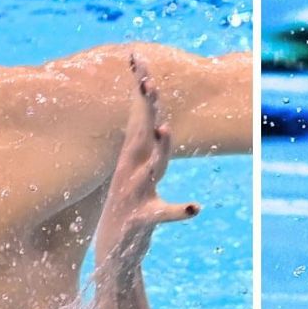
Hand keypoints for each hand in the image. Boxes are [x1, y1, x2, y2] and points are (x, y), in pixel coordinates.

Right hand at [95, 56, 199, 285]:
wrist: (114, 251)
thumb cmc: (131, 204)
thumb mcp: (138, 169)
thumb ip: (148, 140)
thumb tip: (154, 110)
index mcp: (132, 156)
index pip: (138, 115)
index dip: (139, 87)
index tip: (137, 57)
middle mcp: (130, 170)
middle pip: (141, 133)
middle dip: (144, 108)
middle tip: (148, 83)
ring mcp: (134, 195)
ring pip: (149, 169)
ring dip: (158, 150)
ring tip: (165, 131)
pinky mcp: (140, 221)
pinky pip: (161, 215)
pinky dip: (177, 211)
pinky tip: (194, 208)